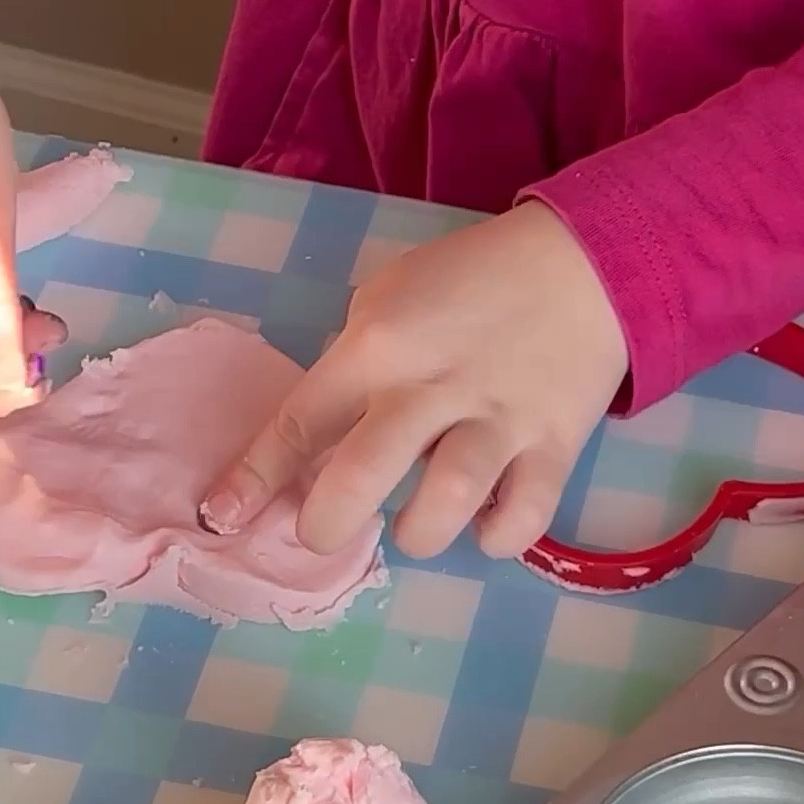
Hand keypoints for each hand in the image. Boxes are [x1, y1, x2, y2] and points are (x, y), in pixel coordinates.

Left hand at [203, 201, 628, 562]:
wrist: (582, 264)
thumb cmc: (470, 280)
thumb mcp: (390, 296)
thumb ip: (354, 362)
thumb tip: (324, 435)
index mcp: (378, 346)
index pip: (299, 420)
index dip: (252, 478)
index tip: (221, 516)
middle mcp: (432, 387)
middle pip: (360, 475)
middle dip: (326, 524)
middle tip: (323, 532)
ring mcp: (497, 420)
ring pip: (445, 505)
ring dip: (417, 533)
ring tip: (414, 524)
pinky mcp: (555, 446)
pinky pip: (521, 519)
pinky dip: (496, 538)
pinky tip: (484, 523)